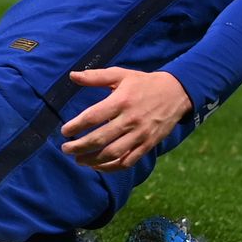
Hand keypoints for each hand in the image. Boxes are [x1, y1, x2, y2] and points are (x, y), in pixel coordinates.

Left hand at [60, 68, 191, 171]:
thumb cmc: (143, 83)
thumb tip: (72, 76)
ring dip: (92, 160)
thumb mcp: (120, 75)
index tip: (64, 131)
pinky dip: (111, 167)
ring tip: (78, 160)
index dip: (76, 126)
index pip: (93, 117)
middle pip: (100, 139)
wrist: (176, 93)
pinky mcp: (148, 145)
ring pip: (113, 154)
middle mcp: (130, 120)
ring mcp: (140, 135)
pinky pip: (127, 161)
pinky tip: (98, 166)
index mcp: (121, 101)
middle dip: (79, 146)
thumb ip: (96, 77)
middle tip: (66, 149)